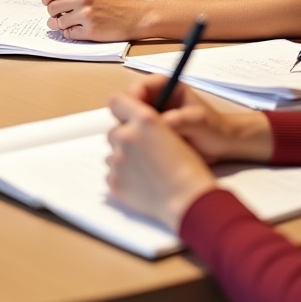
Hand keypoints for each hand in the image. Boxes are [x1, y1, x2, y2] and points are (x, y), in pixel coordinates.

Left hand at [42, 0, 144, 39]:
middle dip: (53, 14)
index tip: (48, 3)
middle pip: (52, 8)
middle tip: (59, 16)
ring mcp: (86, 15)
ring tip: (69, 24)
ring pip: (58, 22)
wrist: (134, 17)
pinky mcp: (90, 31)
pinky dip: (70, 33)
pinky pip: (68, 34)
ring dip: (61, 25)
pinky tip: (77, 30)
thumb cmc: (114, 4)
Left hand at [106, 92, 216, 231]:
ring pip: (112, 153)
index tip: (126, 115)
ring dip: (124, 157)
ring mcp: (118, 159)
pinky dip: (123, 177)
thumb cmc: (188, 169)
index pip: (116, 100)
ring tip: (146, 169)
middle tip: (145, 151)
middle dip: (126, 138)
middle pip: (114, 130)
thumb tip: (132, 122)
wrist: (188, 200)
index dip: (122, 107)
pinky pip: (112, 174)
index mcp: (144, 120)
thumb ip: (147, 121)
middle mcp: (127, 136)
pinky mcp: (114, 181)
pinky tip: (142, 182)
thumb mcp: (172, 131)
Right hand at [126, 75, 272, 163]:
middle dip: (129, 120)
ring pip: (127, 124)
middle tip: (136, 135)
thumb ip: (181, 119)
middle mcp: (152, 100)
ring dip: (132, 135)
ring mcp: (149, 118)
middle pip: (127, 106)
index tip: (135, 115)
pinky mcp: (148, 135)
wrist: (222, 146)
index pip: (137, 87)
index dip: (132, 100)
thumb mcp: (199, 121)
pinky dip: (136, 146)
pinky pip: (134, 138)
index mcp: (163, 86)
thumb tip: (162, 123)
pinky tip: (144, 156)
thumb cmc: (214, 128)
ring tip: (143, 148)